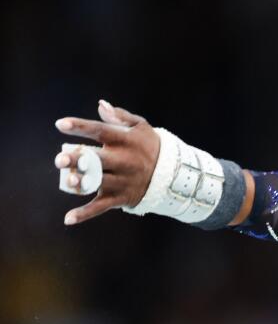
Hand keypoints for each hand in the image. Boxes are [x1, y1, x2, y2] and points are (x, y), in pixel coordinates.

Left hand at [54, 100, 159, 224]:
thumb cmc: (149, 145)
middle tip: (60, 159)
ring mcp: (122, 180)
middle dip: (79, 160)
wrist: (172, 173)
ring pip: (99, 183)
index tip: (60, 124)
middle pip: (98, 160)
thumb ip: (120, 117)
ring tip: (69, 181)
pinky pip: (101, 207)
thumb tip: (100, 104)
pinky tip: (68, 218)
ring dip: (83, 183)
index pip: (102, 131)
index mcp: (127, 140)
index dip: (81, 127)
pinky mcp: (120, 197)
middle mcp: (124, 160)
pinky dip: (84, 214)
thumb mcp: (141, 127)